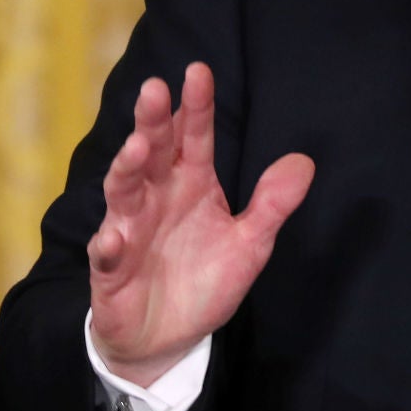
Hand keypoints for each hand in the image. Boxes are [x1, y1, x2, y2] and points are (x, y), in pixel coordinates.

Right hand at [87, 62, 313, 388]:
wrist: (167, 339)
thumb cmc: (204, 280)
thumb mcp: (249, 245)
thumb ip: (272, 205)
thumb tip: (304, 162)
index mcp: (190, 184)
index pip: (193, 138)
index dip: (195, 106)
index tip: (198, 71)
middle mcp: (156, 197)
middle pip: (153, 152)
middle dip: (151, 122)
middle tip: (154, 89)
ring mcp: (129, 230)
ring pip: (123, 192)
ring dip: (126, 169)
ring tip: (135, 149)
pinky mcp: (111, 270)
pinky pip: (106, 255)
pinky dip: (109, 245)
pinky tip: (114, 238)